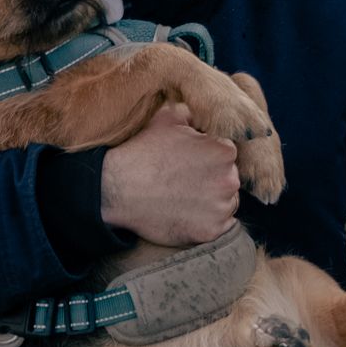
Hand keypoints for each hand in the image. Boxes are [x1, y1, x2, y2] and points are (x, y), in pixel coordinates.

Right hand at [101, 104, 238, 246]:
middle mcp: (230, 179)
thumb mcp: (166, 119)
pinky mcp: (211, 231)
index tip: (188, 162)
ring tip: (181, 197)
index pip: (227, 154)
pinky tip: (183, 213)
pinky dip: (205, 221)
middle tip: (182, 180)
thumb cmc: (140, 152)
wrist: (115, 188)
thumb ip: (194, 114)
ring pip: (226, 203)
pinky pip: (219, 226)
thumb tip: (204, 114)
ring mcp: (221, 208)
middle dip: (212, 178)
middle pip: (229, 178)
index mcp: (224, 151)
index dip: (207, 157)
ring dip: (211, 201)